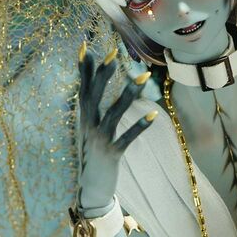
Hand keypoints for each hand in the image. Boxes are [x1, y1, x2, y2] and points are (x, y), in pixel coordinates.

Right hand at [76, 40, 156, 213]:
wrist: (90, 190)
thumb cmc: (93, 156)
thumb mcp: (89, 131)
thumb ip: (92, 111)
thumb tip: (91, 89)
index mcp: (83, 119)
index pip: (82, 88)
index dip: (83, 69)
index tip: (84, 46)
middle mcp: (88, 127)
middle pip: (94, 95)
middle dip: (103, 74)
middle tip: (113, 53)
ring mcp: (99, 140)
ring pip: (113, 113)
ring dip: (128, 94)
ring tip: (142, 77)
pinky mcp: (112, 154)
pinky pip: (127, 138)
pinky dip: (140, 126)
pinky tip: (154, 114)